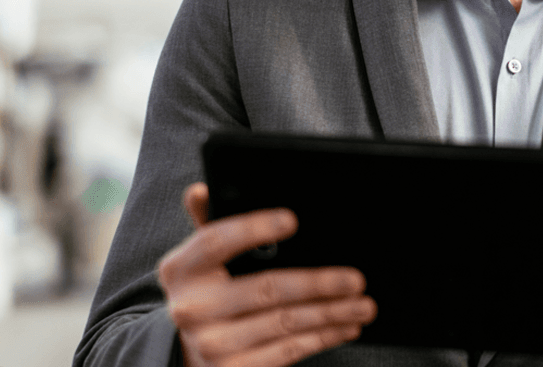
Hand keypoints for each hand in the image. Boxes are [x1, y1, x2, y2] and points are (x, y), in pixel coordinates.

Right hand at [157, 182, 377, 366]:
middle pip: (265, 288)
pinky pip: (287, 352)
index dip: (253, 228)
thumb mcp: (201, 258)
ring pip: (285, 323)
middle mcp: (190, 308)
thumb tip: (201, 191)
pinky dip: (322, 338)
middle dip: (318, 283)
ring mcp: (210, 344)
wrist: (189, 351)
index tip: (292, 220)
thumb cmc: (208, 290)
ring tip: (362, 304)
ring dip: (331, 313)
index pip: (215, 241)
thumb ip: (208, 222)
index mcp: (180, 269)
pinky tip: (345, 326)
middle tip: (356, 279)